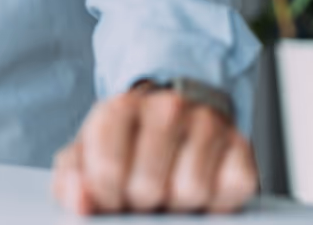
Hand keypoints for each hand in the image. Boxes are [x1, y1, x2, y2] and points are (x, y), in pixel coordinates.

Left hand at [52, 85, 257, 214]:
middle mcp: (165, 107)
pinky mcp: (241, 145)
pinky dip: (217, 202)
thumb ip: (71, 181)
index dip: (106, 199)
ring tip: (169, 190)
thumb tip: (79, 201)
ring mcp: (207, 123)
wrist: (171, 113)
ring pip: (191, 192)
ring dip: (179, 205)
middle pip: (148, 187)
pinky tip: (201, 188)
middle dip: (141, 204)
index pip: (106, 172)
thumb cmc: (124, 143)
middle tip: (141, 196)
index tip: (111, 197)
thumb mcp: (86, 156)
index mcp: (119, 108)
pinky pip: (233, 190)